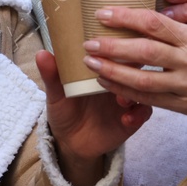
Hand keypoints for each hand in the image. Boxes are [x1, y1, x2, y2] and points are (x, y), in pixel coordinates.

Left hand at [35, 51, 150, 185]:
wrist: (71, 142)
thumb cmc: (64, 110)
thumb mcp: (56, 93)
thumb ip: (51, 75)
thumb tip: (41, 54)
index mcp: (102, 67)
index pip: (116, 49)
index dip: (119, 43)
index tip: (113, 43)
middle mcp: (118, 78)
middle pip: (134, 65)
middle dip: (131, 67)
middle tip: (118, 73)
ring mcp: (128, 97)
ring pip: (143, 87)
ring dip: (135, 91)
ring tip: (121, 100)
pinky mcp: (133, 117)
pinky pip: (145, 112)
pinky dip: (138, 114)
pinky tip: (126, 120)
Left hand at [80, 7, 186, 125]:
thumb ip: (178, 32)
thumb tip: (144, 20)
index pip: (154, 22)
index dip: (125, 17)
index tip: (103, 13)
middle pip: (143, 50)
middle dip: (112, 45)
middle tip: (89, 40)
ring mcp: (186, 84)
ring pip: (141, 77)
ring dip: (112, 70)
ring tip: (91, 62)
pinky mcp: (183, 105)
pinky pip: (149, 98)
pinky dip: (125, 90)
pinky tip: (108, 83)